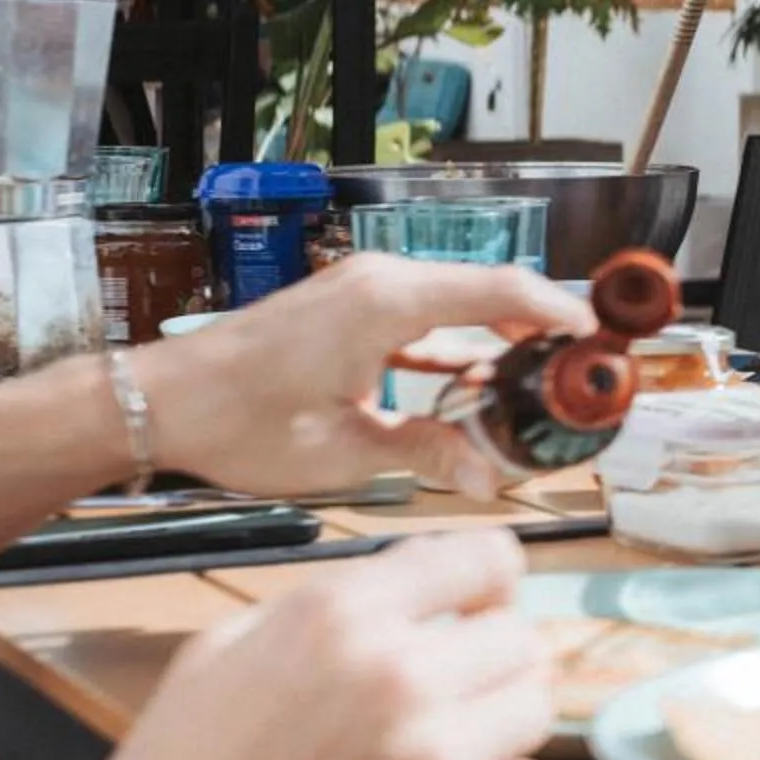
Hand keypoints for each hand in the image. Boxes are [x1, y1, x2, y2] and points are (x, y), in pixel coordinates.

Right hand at [54, 530, 549, 759]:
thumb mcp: (218, 656)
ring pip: (536, 706)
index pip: (486, 557)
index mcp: (339, 616)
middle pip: (521, 635)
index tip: (480, 604)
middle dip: (492, 658)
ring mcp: (434, 753)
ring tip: (447, 745)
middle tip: (455, 687)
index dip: (488, 582)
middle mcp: (399, 673)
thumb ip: (318, 607)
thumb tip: (402, 583)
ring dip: (501, 722)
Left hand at [135, 254, 595, 498]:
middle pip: (489, 289)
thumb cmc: (238, 423)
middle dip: (541, 329)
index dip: (561, 312)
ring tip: (537, 386)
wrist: (158, 402)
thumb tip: (490, 478)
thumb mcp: (344, 452)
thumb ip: (427, 454)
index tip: (601, 339)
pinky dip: (456, 343)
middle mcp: (380, 281)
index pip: (503, 289)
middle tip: (579, 373)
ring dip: (499, 337)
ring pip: (458, 302)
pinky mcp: (347, 306)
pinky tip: (475, 384)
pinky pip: (424, 315)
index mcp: (387, 303)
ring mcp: (361, 289)